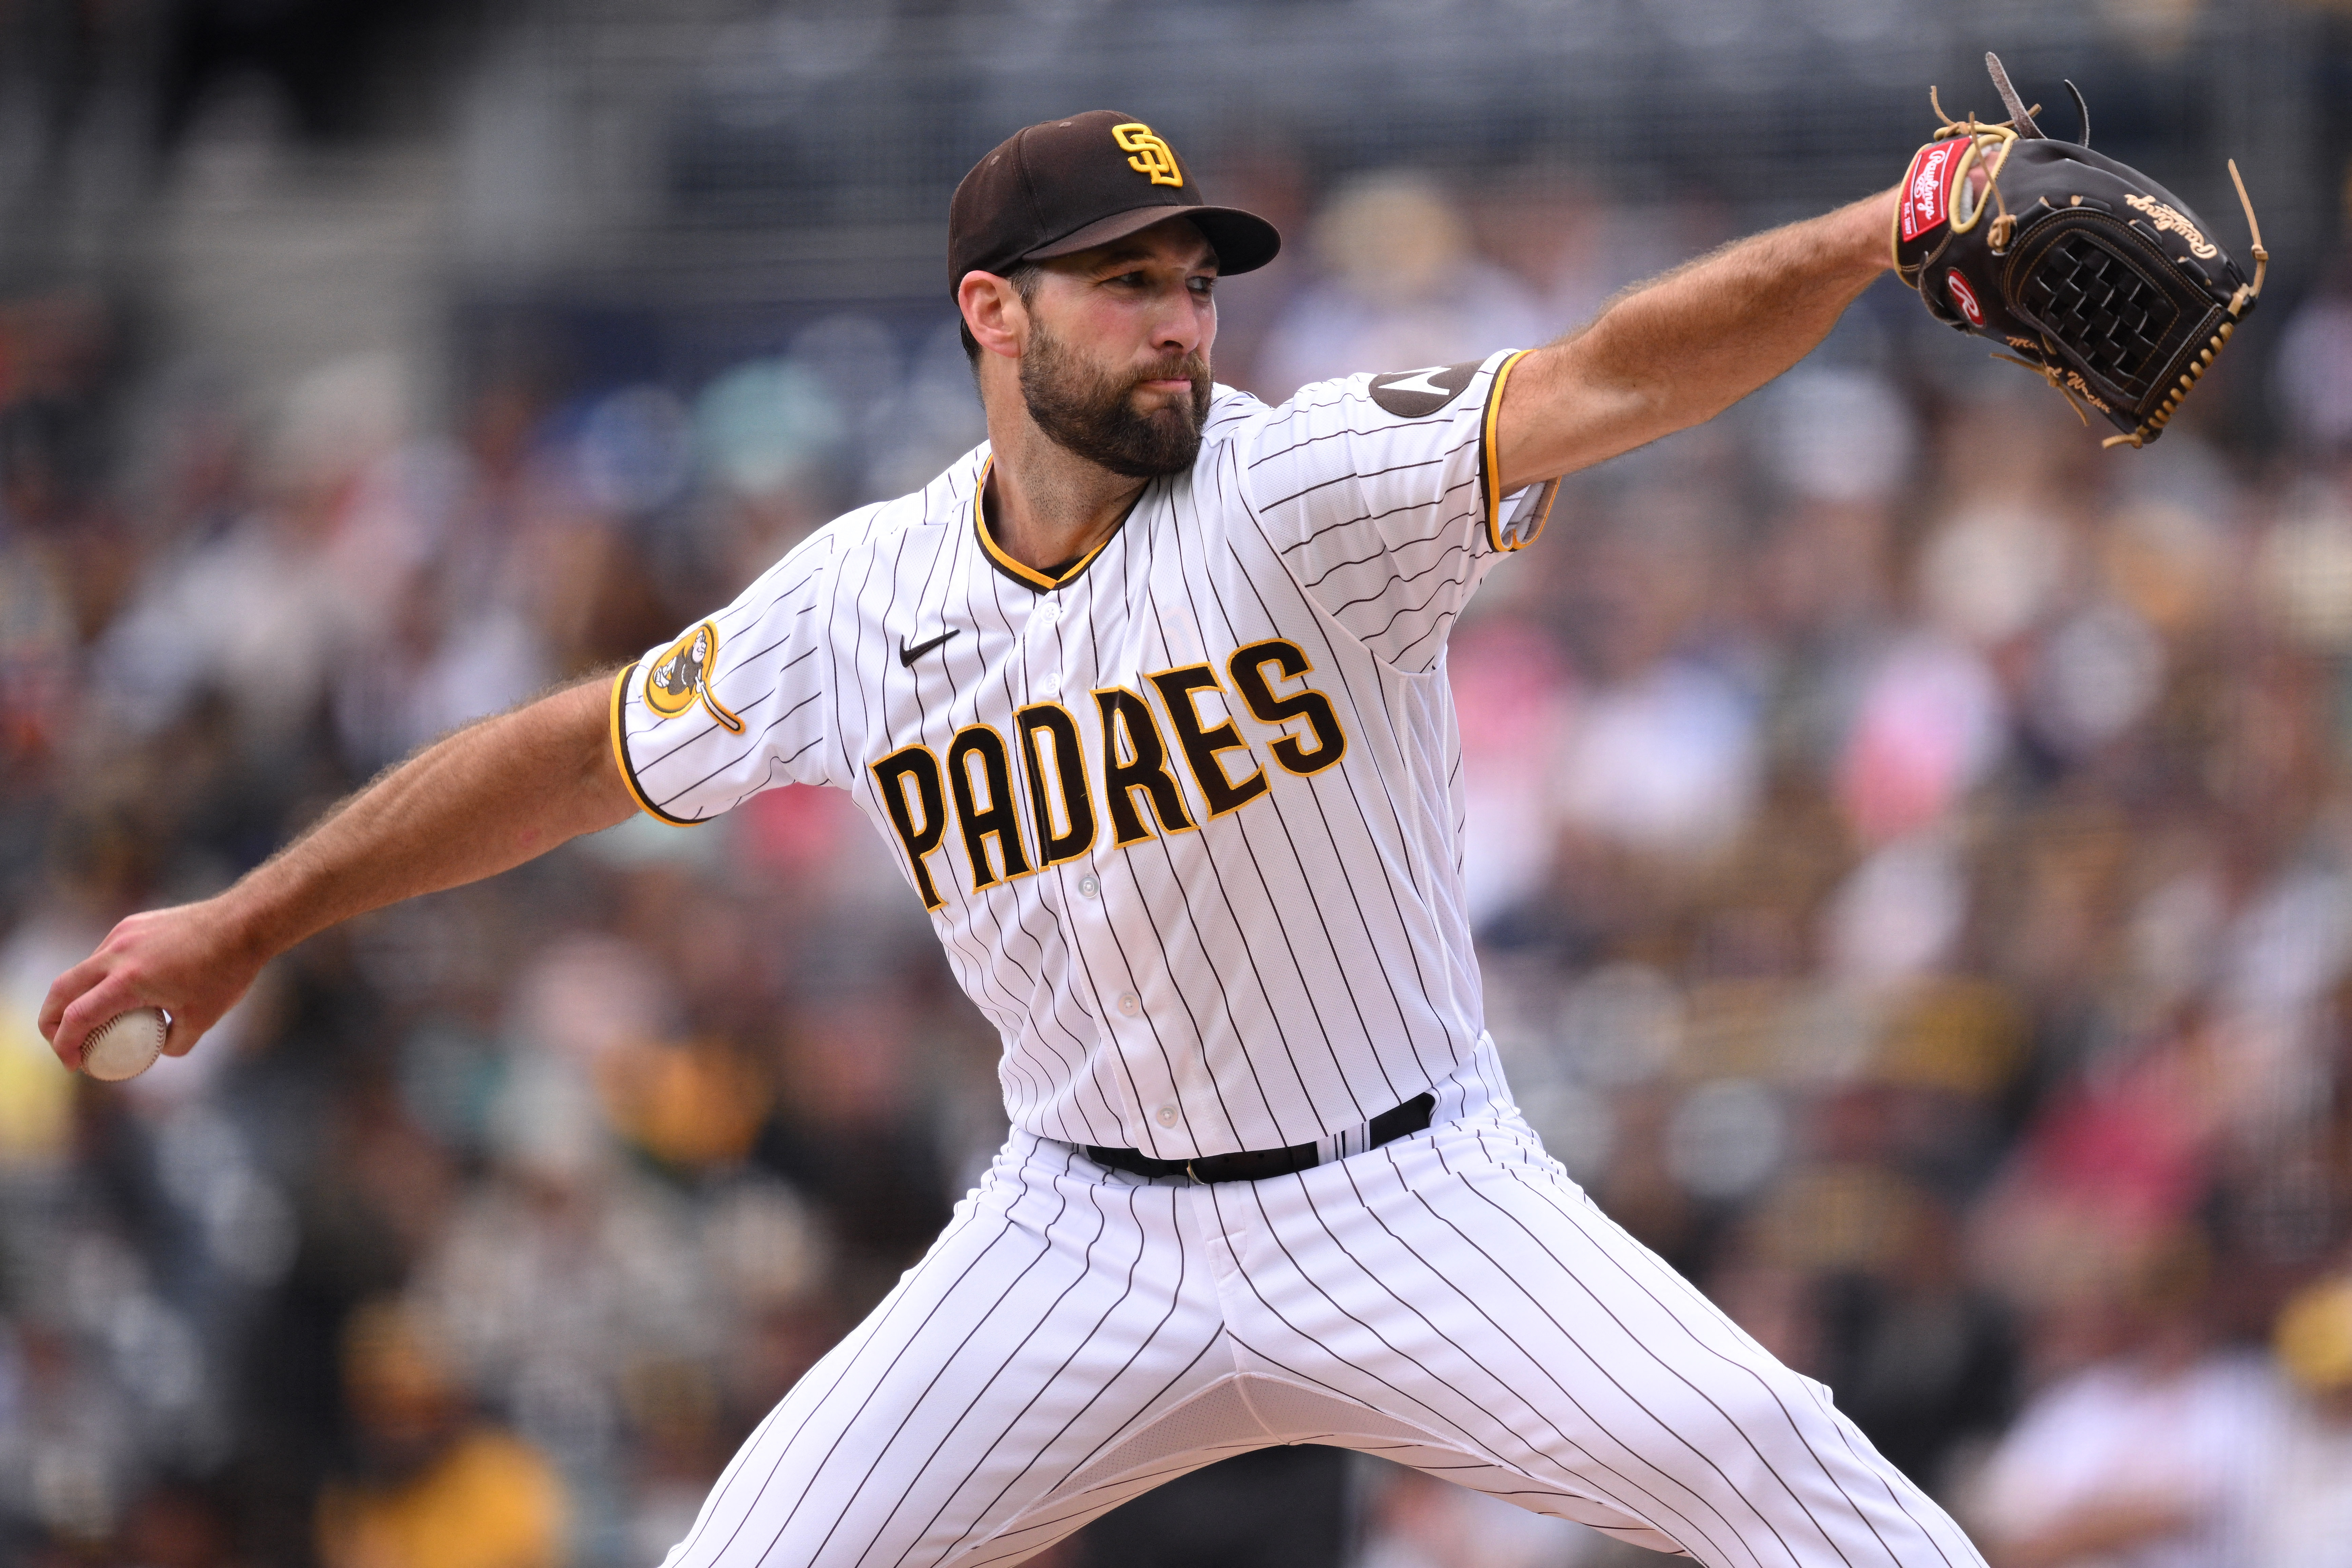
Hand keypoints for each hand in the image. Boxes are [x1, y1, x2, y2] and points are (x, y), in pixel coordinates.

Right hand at [38, 897, 266, 1070]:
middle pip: (62, 990)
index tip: (73, 1064)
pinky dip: (99, 977)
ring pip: (81, 970)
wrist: (245, 923)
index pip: (77, 1018)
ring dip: (75, 997)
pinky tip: (117, 991)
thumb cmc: (227, 972)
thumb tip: (156, 1050)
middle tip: (62, 1044)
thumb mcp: (203, 1020)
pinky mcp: (132, 924)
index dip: (65, 1046)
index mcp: (129, 981)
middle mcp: (117, 954)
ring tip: (89, 1021)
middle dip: (50, 1022)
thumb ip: (174, 1043)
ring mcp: (122, 935)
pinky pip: (104, 955)